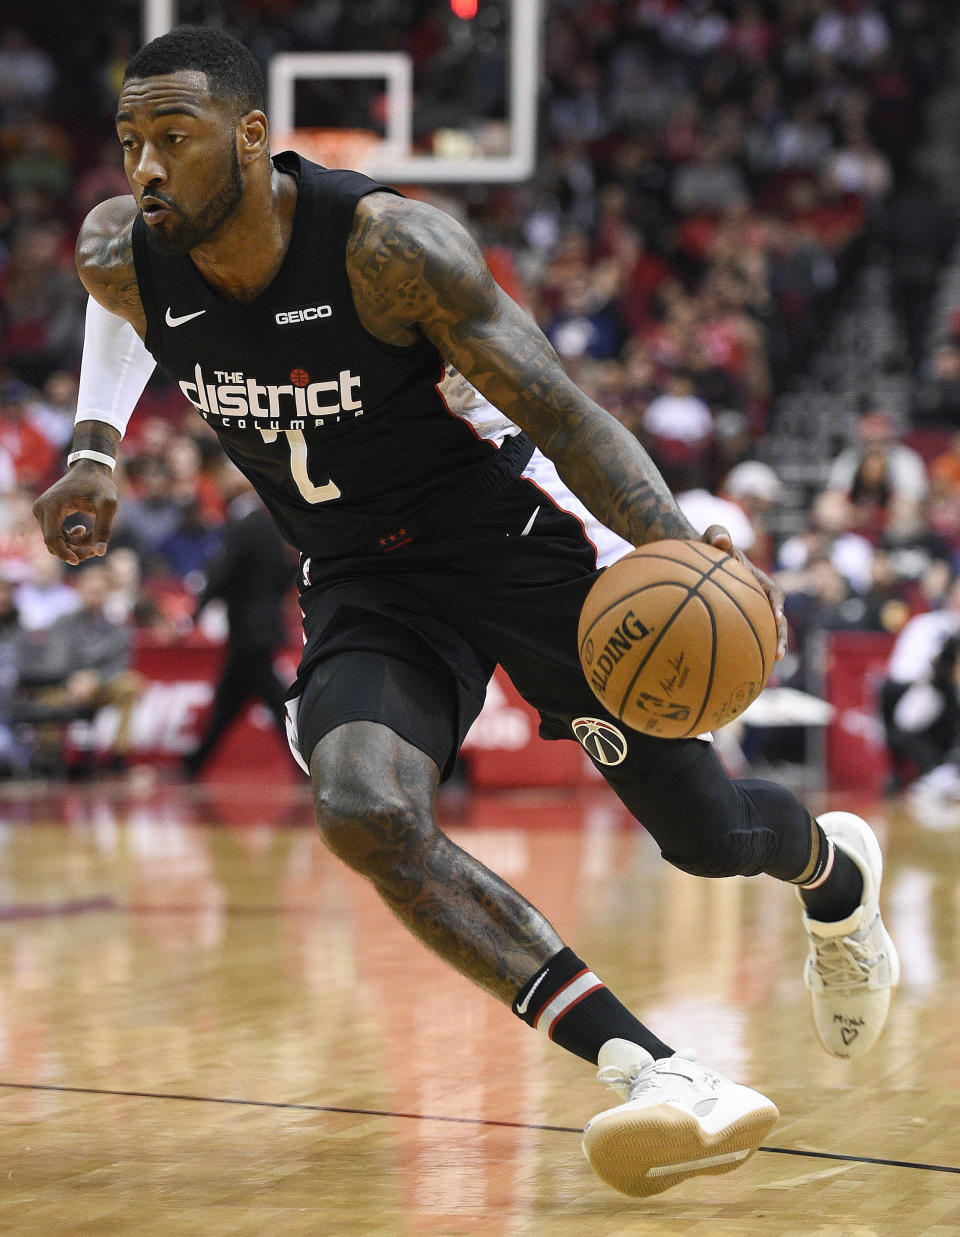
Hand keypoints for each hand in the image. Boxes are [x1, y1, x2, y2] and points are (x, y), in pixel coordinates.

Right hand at [32, 461, 117, 565]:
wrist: (90, 468)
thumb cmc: (100, 484)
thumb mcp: (108, 505)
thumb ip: (104, 528)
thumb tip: (100, 553)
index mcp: (52, 505)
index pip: (51, 539)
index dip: (64, 553)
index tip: (79, 560)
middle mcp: (41, 508)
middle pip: (52, 542)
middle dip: (74, 550)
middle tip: (95, 549)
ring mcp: (41, 510)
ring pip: (54, 540)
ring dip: (74, 544)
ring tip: (94, 537)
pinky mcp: (45, 513)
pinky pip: (55, 534)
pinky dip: (71, 538)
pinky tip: (84, 530)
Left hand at [701, 524, 786, 660]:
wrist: (692, 554)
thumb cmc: (703, 544)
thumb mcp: (710, 534)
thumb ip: (717, 533)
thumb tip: (721, 539)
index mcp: (755, 578)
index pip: (772, 592)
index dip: (776, 605)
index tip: (775, 618)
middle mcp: (755, 596)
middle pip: (774, 619)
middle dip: (779, 637)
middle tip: (777, 655)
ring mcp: (745, 608)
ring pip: (760, 631)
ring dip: (764, 649)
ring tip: (762, 671)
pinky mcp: (730, 618)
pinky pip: (737, 635)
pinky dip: (736, 650)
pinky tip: (726, 670)